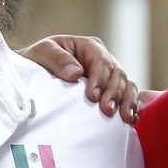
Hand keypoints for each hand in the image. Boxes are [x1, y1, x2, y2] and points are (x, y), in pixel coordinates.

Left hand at [20, 34, 142, 121]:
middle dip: (114, 93)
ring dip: (127, 101)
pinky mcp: (111, 92)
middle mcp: (103, 60)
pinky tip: (131, 120)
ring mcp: (110, 77)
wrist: (34, 75)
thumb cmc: (38, 61)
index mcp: (89, 47)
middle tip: (107, 111)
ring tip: (125, 118)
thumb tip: (77, 73)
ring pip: (127, 85)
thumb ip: (57, 59)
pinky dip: (132, 107)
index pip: (101, 61)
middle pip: (118, 74)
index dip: (100, 79)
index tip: (93, 96)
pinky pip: (128, 97)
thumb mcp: (42, 53)